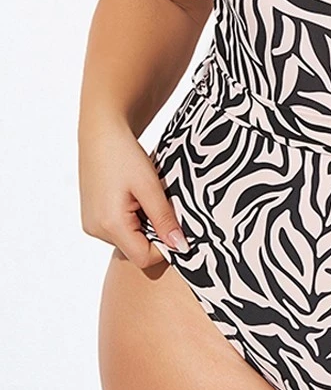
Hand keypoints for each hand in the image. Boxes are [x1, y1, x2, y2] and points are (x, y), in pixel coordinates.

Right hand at [79, 120, 189, 268]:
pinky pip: (118, 228)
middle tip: (161, 203)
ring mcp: (91, 224)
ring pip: (128, 238)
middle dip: (154, 232)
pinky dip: (132, 217)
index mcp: (110, 224)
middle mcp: (96, 230)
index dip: (165, 246)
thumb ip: (165, 219)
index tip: (176, 223)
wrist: (100, 131)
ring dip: (143, 223)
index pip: (144, 258)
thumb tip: (180, 247)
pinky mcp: (92, 216)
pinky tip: (134, 195)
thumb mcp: (150, 186)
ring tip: (146, 195)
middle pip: (135, 249)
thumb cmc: (124, 154)